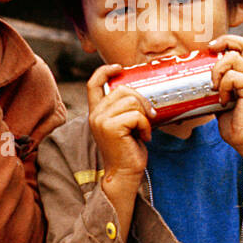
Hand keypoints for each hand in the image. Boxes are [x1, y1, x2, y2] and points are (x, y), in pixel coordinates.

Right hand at [87, 63, 154, 233]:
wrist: (125, 174)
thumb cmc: (128, 151)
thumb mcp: (125, 125)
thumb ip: (125, 109)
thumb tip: (141, 93)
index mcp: (97, 112)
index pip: (93, 83)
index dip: (105, 71)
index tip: (120, 67)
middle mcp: (95, 114)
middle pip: (123, 89)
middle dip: (141, 100)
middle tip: (148, 116)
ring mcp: (101, 120)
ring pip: (131, 101)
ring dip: (144, 115)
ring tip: (144, 130)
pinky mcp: (110, 127)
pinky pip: (136, 115)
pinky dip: (145, 125)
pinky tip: (144, 137)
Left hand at [209, 34, 242, 177]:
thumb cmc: (231, 120)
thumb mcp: (218, 97)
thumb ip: (213, 84)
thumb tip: (187, 78)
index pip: (242, 44)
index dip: (226, 40)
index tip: (210, 49)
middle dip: (224, 43)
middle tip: (210, 55)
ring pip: (233, 58)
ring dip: (217, 71)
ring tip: (214, 88)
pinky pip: (233, 77)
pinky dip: (223, 87)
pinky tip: (222, 101)